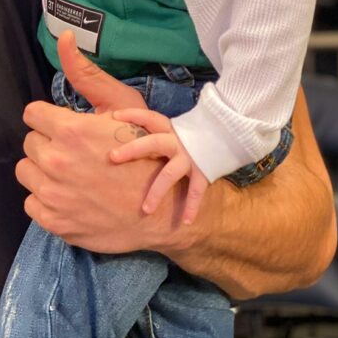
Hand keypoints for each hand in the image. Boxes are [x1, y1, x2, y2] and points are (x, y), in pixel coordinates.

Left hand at [16, 31, 192, 254]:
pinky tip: (69, 194)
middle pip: (29, 142)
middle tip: (72, 149)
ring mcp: (54, 196)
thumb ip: (85, 72)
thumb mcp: (121, 105)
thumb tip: (64, 35)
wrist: (160, 211)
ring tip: (69, 171)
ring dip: (43, 169)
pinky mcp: (54, 222)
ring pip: (26, 172)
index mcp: (71, 131)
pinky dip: (46, 198)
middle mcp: (56, 163)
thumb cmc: (145, 153)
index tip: (62, 123)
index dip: (49, 116)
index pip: (32, 114)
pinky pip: (31, 202)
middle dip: (48, 141)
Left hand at [110, 107, 209, 224]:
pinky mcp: (203, 172)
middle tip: (112, 157)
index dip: (133, 114)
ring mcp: (190, 157)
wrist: (225, 134)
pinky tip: (186, 222)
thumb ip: (153, 133)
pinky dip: (191, 207)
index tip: (115, 116)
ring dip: (157, 192)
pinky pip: (196, 192)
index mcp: (168, 128)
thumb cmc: (189, 135)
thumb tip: (124, 132)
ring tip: (145, 210)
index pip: (149, 117)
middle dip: (132, 149)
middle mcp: (177, 141)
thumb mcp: (172, 129)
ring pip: (170, 174)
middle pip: (153, 142)